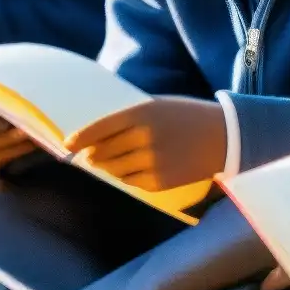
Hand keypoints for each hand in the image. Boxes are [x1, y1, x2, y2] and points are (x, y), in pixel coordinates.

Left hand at [64, 97, 227, 192]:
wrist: (222, 137)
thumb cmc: (185, 118)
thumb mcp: (157, 107)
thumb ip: (128, 121)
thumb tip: (96, 141)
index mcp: (143, 112)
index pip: (101, 127)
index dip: (81, 137)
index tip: (67, 145)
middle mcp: (145, 137)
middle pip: (103, 151)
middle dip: (93, 155)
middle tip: (90, 156)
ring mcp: (152, 161)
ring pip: (114, 170)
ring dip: (108, 167)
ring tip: (113, 162)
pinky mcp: (160, 182)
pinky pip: (131, 182)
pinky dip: (127, 177)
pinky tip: (136, 168)